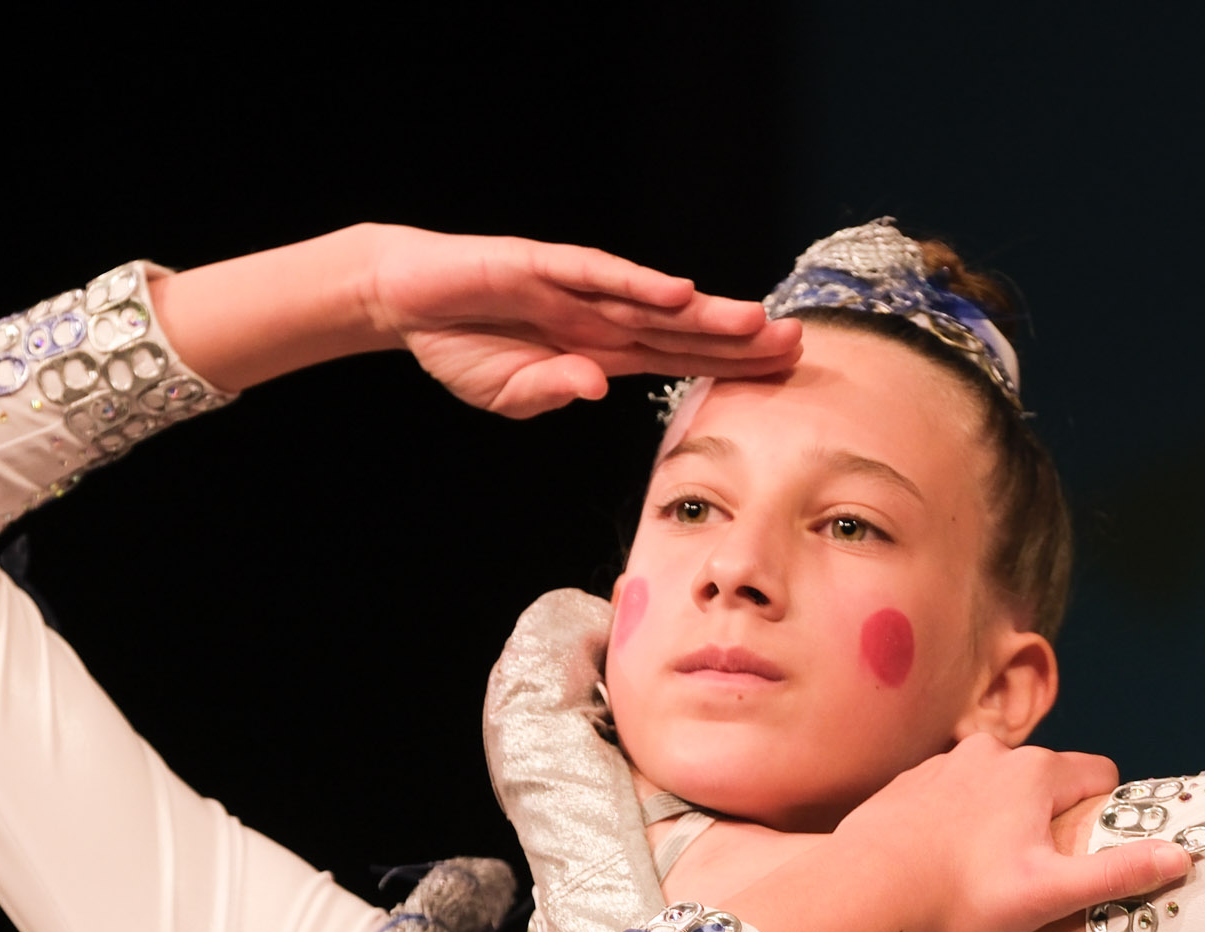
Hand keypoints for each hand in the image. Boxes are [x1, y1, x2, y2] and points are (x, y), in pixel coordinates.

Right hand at [361, 226, 800, 417]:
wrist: (407, 302)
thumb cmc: (462, 347)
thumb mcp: (508, 393)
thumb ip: (551, 390)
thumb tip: (595, 388)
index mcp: (598, 352)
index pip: (677, 361)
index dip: (727, 367)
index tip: (778, 375)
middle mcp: (600, 317)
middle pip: (682, 332)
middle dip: (738, 340)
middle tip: (797, 346)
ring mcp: (576, 289)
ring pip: (652, 303)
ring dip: (705, 313)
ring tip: (757, 322)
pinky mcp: (543, 266)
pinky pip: (598, 275)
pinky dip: (638, 282)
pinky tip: (679, 292)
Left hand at [833, 737, 1193, 931]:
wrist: (860, 890)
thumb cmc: (956, 899)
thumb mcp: (1048, 895)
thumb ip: (1117, 873)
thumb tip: (1182, 855)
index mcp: (1035, 771)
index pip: (1098, 774)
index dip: (1105, 813)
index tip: (1091, 851)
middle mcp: (992, 753)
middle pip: (1047, 779)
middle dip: (1052, 819)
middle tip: (1038, 873)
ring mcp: (945, 764)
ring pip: (998, 786)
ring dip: (1003, 819)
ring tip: (987, 873)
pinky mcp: (910, 784)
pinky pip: (954, 796)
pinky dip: (959, 822)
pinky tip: (946, 862)